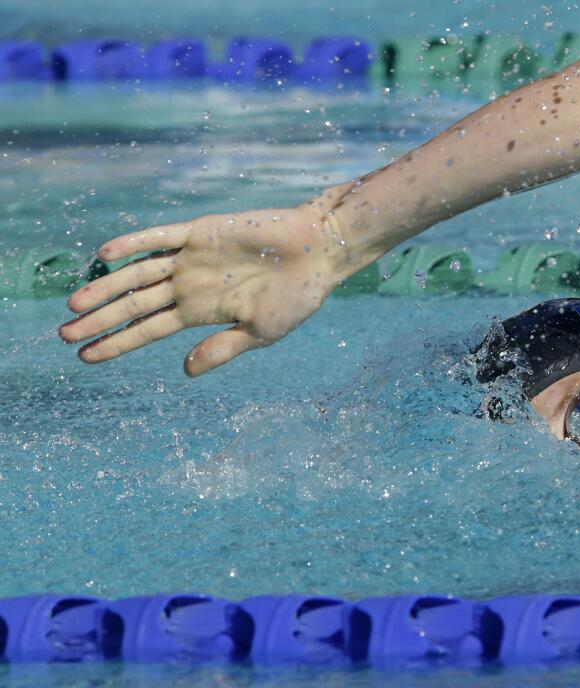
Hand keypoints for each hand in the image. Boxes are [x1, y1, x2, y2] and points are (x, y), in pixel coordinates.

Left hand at [59, 203, 350, 375]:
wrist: (320, 252)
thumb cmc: (298, 296)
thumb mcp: (261, 332)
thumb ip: (221, 349)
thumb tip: (183, 371)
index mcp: (202, 311)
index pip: (149, 329)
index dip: (117, 343)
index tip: (85, 357)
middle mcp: (189, 284)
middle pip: (135, 303)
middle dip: (100, 320)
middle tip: (63, 334)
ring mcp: (192, 257)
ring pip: (138, 273)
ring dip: (106, 287)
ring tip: (74, 305)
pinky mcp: (201, 232)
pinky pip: (160, 237)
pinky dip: (133, 243)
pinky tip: (106, 254)